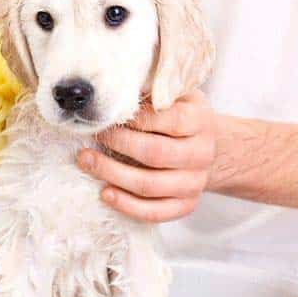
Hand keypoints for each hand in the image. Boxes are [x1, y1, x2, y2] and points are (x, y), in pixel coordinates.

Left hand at [77, 90, 215, 222]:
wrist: (210, 147)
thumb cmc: (182, 115)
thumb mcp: (176, 94)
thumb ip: (154, 89)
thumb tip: (118, 83)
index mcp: (200, 121)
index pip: (168, 120)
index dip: (136, 119)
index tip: (110, 115)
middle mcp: (202, 154)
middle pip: (155, 154)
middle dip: (118, 145)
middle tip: (93, 136)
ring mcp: (195, 183)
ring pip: (150, 185)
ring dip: (113, 175)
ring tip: (87, 162)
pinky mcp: (186, 205)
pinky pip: (156, 212)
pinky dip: (128, 206)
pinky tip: (106, 193)